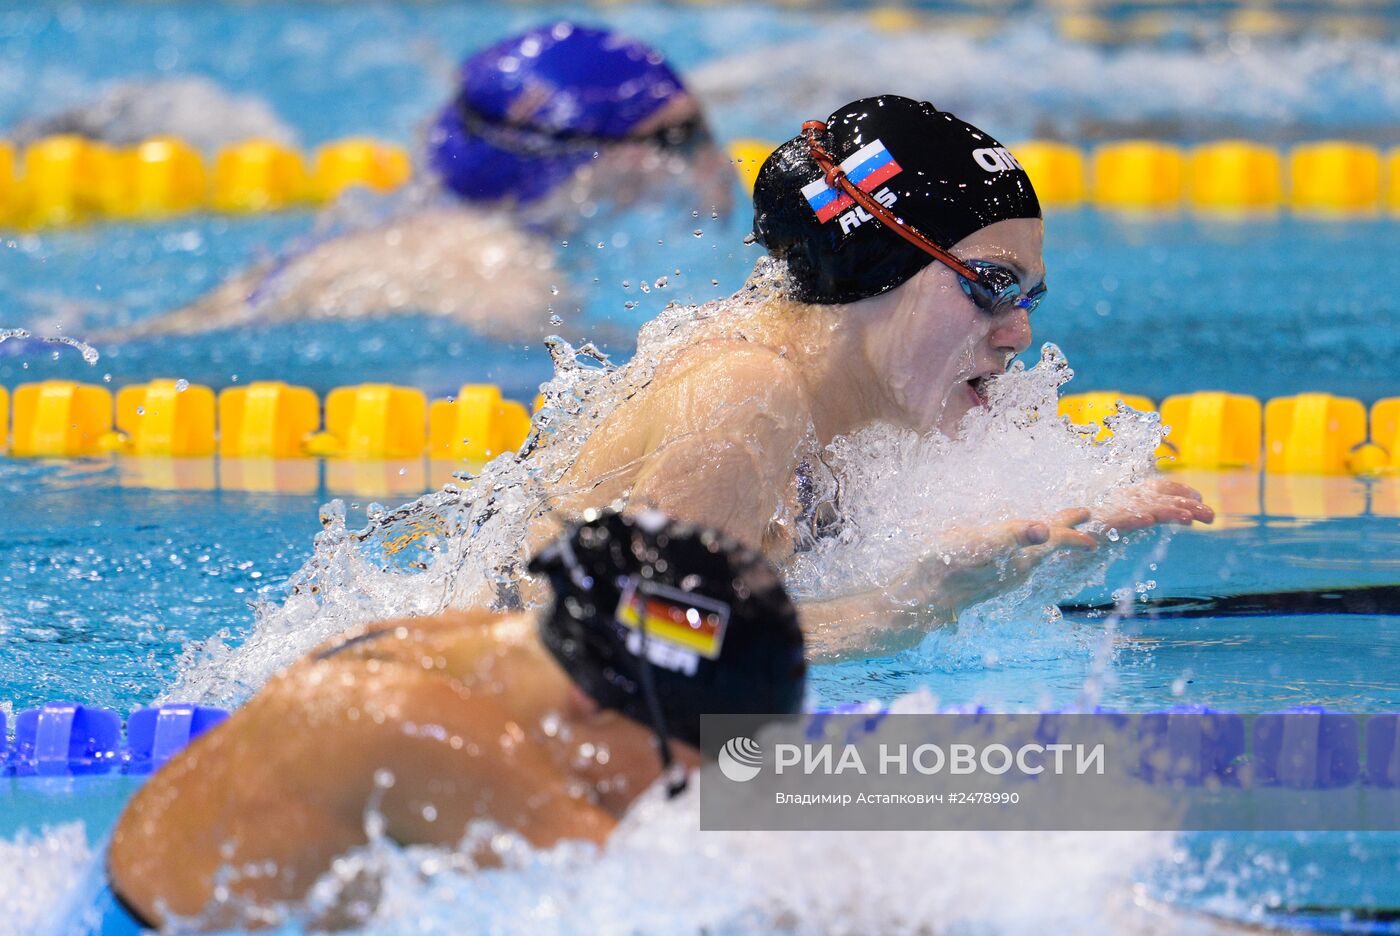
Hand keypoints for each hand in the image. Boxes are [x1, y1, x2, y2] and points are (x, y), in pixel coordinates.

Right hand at [899, 508, 1100, 613]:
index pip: (1054, 540)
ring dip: (1049, 540)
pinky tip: (1021, 547)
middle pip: (1048, 548)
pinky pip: (1020, 559)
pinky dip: (1029, 546)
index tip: (1089, 515)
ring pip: (1035, 555)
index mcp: (1019, 558)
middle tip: (1083, 518)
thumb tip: (1044, 529)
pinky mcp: (989, 579)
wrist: (922, 598)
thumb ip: (1012, 534)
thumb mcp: (979, 544)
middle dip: (1066, 533)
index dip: (1072, 528)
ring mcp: (1003, 576)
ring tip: (1057, 530)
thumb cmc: (947, 567)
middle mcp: (1016, 570)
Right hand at [1085, 477, 1213, 540]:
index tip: (1199, 497)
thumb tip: (1180, 518)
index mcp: (1128, 496)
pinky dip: (1135, 518)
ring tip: (1192, 517)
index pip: (1158, 487)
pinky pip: (1121, 520)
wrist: (1059, 536)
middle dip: (1187, 504)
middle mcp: (1122, 499)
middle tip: (1211, 516)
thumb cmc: (1087, 530)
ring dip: (1171, 511)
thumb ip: (1145, 517)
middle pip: (1160, 498)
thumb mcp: (1121, 521)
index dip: (1180, 490)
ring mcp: (1112, 511)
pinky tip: (1149, 520)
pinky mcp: (1101, 525)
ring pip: (1147, 508)